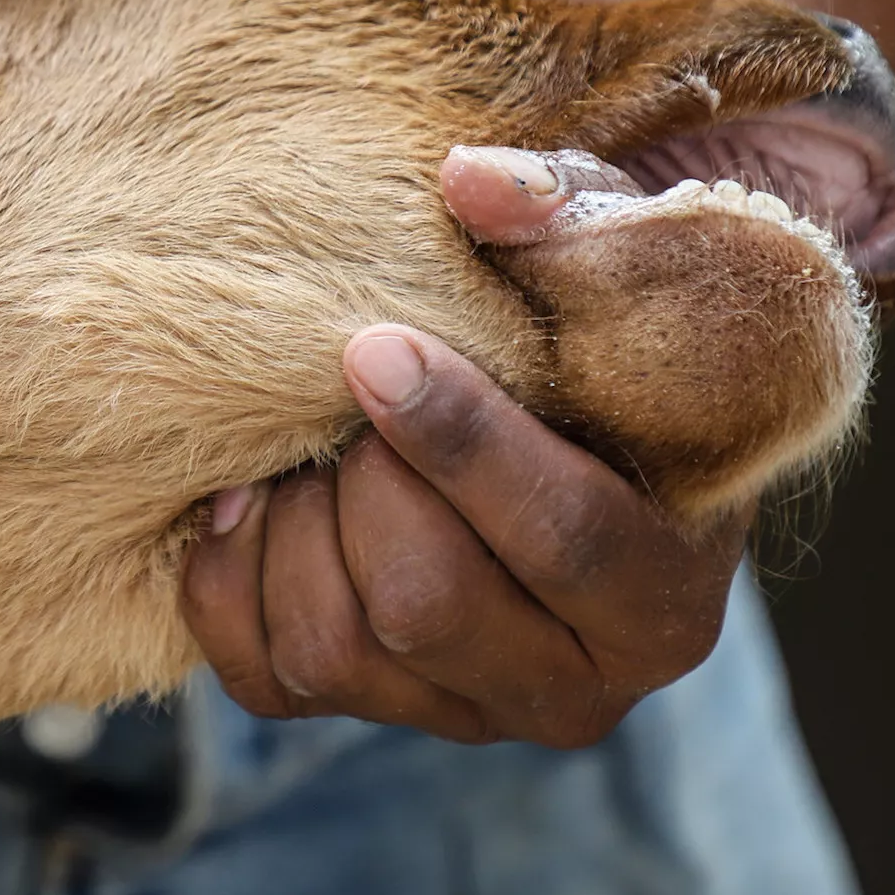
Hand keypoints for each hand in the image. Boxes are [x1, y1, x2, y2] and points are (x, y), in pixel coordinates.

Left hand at [181, 146, 749, 747]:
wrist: (552, 424)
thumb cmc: (590, 336)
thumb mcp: (609, 259)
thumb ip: (563, 211)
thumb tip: (468, 182)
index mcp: (665, 589)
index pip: (564, 536)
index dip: (460, 440)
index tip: (373, 345)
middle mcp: (574, 685)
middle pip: (423, 603)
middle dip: (362, 477)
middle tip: (353, 381)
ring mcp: (463, 711)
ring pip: (332, 646)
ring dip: (293, 519)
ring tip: (312, 433)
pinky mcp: (368, 711)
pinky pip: (259, 672)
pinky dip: (228, 572)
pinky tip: (252, 490)